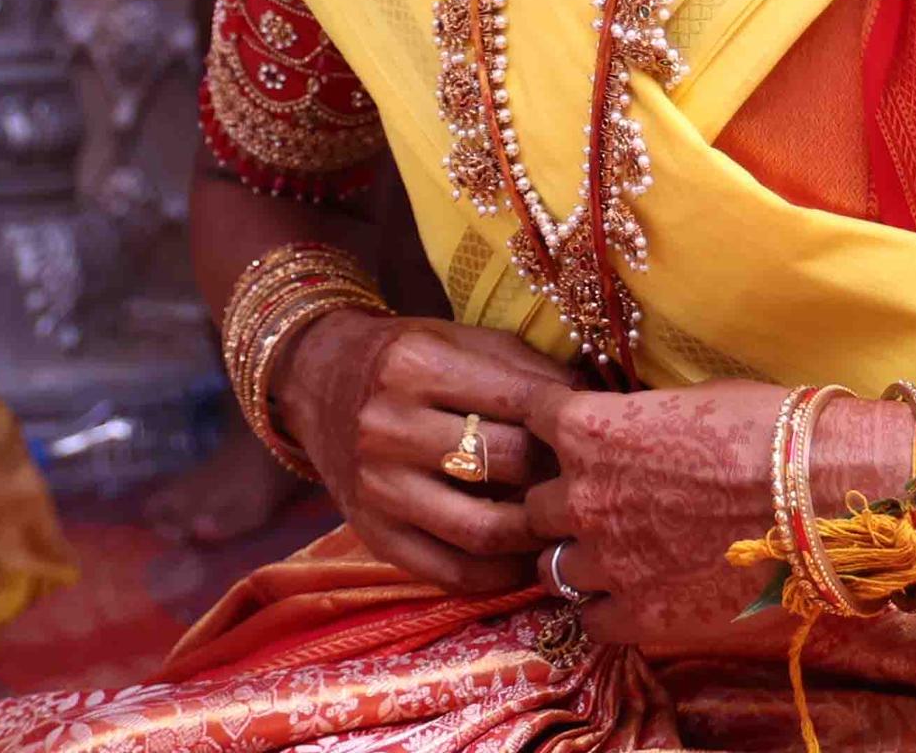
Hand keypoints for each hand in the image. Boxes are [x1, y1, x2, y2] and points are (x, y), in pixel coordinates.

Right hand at [274, 313, 574, 594]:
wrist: (321, 380)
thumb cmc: (410, 359)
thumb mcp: (460, 340)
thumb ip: (526, 369)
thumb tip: (595, 408)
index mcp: (416, 364)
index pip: (520, 403)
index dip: (569, 423)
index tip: (595, 435)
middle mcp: (388, 425)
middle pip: (505, 465)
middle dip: (557, 477)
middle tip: (586, 483)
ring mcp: (376, 485)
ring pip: (482, 529)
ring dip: (534, 535)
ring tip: (558, 525)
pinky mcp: (372, 534)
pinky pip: (451, 572)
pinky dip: (498, 575)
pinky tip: (520, 557)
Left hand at [521, 381, 906, 650]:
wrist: (825, 494)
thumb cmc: (769, 430)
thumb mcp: (689, 401)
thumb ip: (639, 423)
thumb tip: (633, 431)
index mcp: (591, 431)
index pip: (533, 420)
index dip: (554, 428)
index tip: (572, 436)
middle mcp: (584, 497)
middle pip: (536, 506)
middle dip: (563, 504)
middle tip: (601, 505)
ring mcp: (609, 562)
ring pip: (554, 568)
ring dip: (580, 560)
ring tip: (618, 557)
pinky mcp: (641, 616)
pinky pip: (591, 622)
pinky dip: (608, 611)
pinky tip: (636, 598)